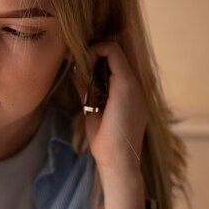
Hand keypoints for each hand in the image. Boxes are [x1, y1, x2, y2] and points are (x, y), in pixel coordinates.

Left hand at [76, 41, 148, 208]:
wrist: (117, 159)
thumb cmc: (105, 139)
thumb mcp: (93, 108)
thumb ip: (88, 90)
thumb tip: (77, 74)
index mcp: (129, 91)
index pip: (117, 61)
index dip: (97, 54)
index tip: (77, 59)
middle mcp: (135, 84)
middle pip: (117, 51)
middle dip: (94, 49)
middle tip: (73, 55)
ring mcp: (133, 82)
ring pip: (115, 48)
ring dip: (93, 50)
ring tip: (76, 59)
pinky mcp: (125, 84)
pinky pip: (112, 53)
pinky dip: (96, 50)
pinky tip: (82, 61)